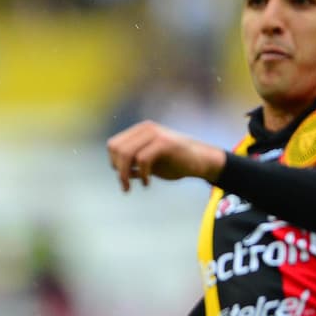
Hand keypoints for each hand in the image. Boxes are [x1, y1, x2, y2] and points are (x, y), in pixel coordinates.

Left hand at [107, 120, 225, 191]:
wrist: (202, 162)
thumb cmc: (175, 163)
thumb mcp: (150, 163)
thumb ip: (134, 163)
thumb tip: (116, 168)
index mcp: (140, 131)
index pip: (113, 144)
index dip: (114, 162)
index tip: (124, 177)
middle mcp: (146, 128)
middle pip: (116, 148)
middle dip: (118, 170)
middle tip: (126, 186)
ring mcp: (156, 134)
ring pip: (127, 153)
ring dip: (124, 174)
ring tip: (130, 187)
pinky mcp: (165, 143)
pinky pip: (142, 159)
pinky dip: (142, 174)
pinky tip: (147, 183)